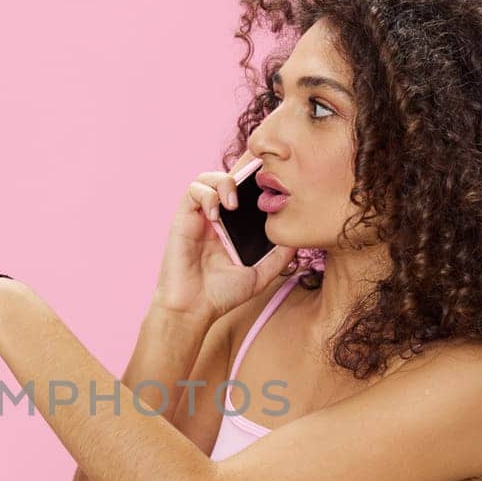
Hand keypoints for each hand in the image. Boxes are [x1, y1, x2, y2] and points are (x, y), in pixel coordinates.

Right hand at [154, 151, 296, 320]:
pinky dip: (206, 194)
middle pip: (228, 177)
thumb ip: (279, 256)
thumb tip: (298, 237)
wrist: (193, 309)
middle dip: (243, 172)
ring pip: (208, 178)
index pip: (245, 192)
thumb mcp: (260, 275)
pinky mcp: (183, 218)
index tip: (273, 177)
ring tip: (234, 202)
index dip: (256, 179)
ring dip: (223, 182)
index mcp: (233, 227)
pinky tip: (216, 214)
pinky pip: (192, 190)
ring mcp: (199, 217)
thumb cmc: (221, 295)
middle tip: (257, 180)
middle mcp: (216, 218)